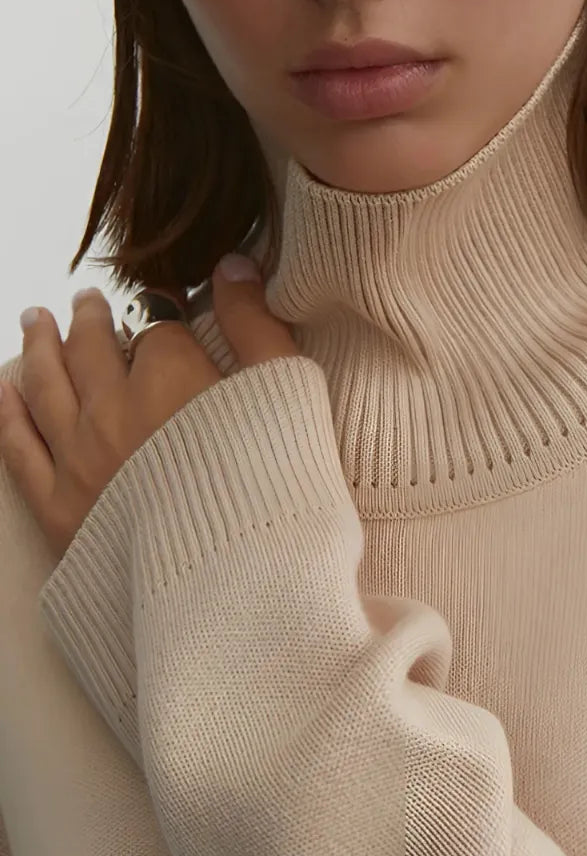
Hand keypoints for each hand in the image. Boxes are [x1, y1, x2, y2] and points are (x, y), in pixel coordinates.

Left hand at [0, 254, 298, 559]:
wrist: (241, 590)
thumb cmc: (277, 495)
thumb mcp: (289, 398)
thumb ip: (259, 326)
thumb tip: (233, 265)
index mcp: (170, 380)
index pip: (157, 327)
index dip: (160, 310)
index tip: (159, 304)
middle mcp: (113, 410)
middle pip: (92, 347)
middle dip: (89, 318)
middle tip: (85, 300)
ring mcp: (79, 459)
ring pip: (46, 384)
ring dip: (39, 345)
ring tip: (35, 320)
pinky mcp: (60, 510)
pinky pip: (18, 448)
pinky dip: (7, 411)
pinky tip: (3, 388)